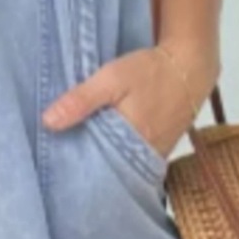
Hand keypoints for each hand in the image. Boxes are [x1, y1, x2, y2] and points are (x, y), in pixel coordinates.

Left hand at [40, 40, 213, 159]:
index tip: (56, 166)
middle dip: (88, 169)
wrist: (191, 66)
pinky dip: (120, 156)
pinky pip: (134, 161)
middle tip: (63, 164)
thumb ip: (81, 100)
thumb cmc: (150, 70)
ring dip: (103, 163)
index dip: (75, 168)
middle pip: (108, 171)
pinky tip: (104, 149)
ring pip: (121, 167)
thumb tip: (48, 122)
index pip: (95, 168)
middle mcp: (144, 156)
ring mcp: (155, 156)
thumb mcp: (111, 77)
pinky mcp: (160, 151)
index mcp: (130, 142)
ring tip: (79, 159)